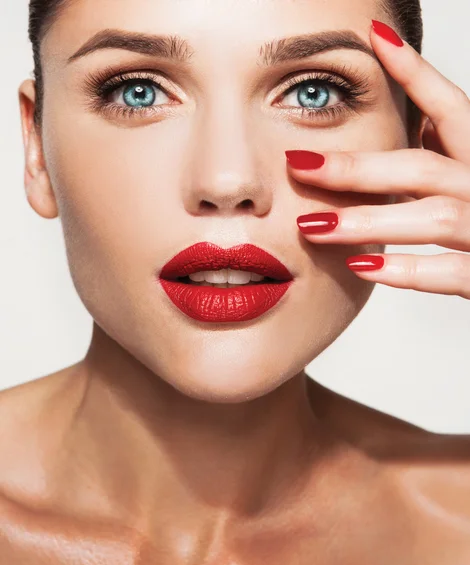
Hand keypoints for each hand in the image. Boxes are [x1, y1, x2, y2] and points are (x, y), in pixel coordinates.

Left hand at [286, 20, 469, 299]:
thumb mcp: (468, 177)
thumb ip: (443, 155)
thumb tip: (410, 120)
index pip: (453, 109)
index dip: (417, 73)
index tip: (374, 38)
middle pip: (423, 166)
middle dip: (356, 167)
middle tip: (298, 164)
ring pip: (433, 217)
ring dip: (368, 220)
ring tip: (312, 227)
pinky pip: (449, 273)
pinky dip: (404, 270)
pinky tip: (360, 265)